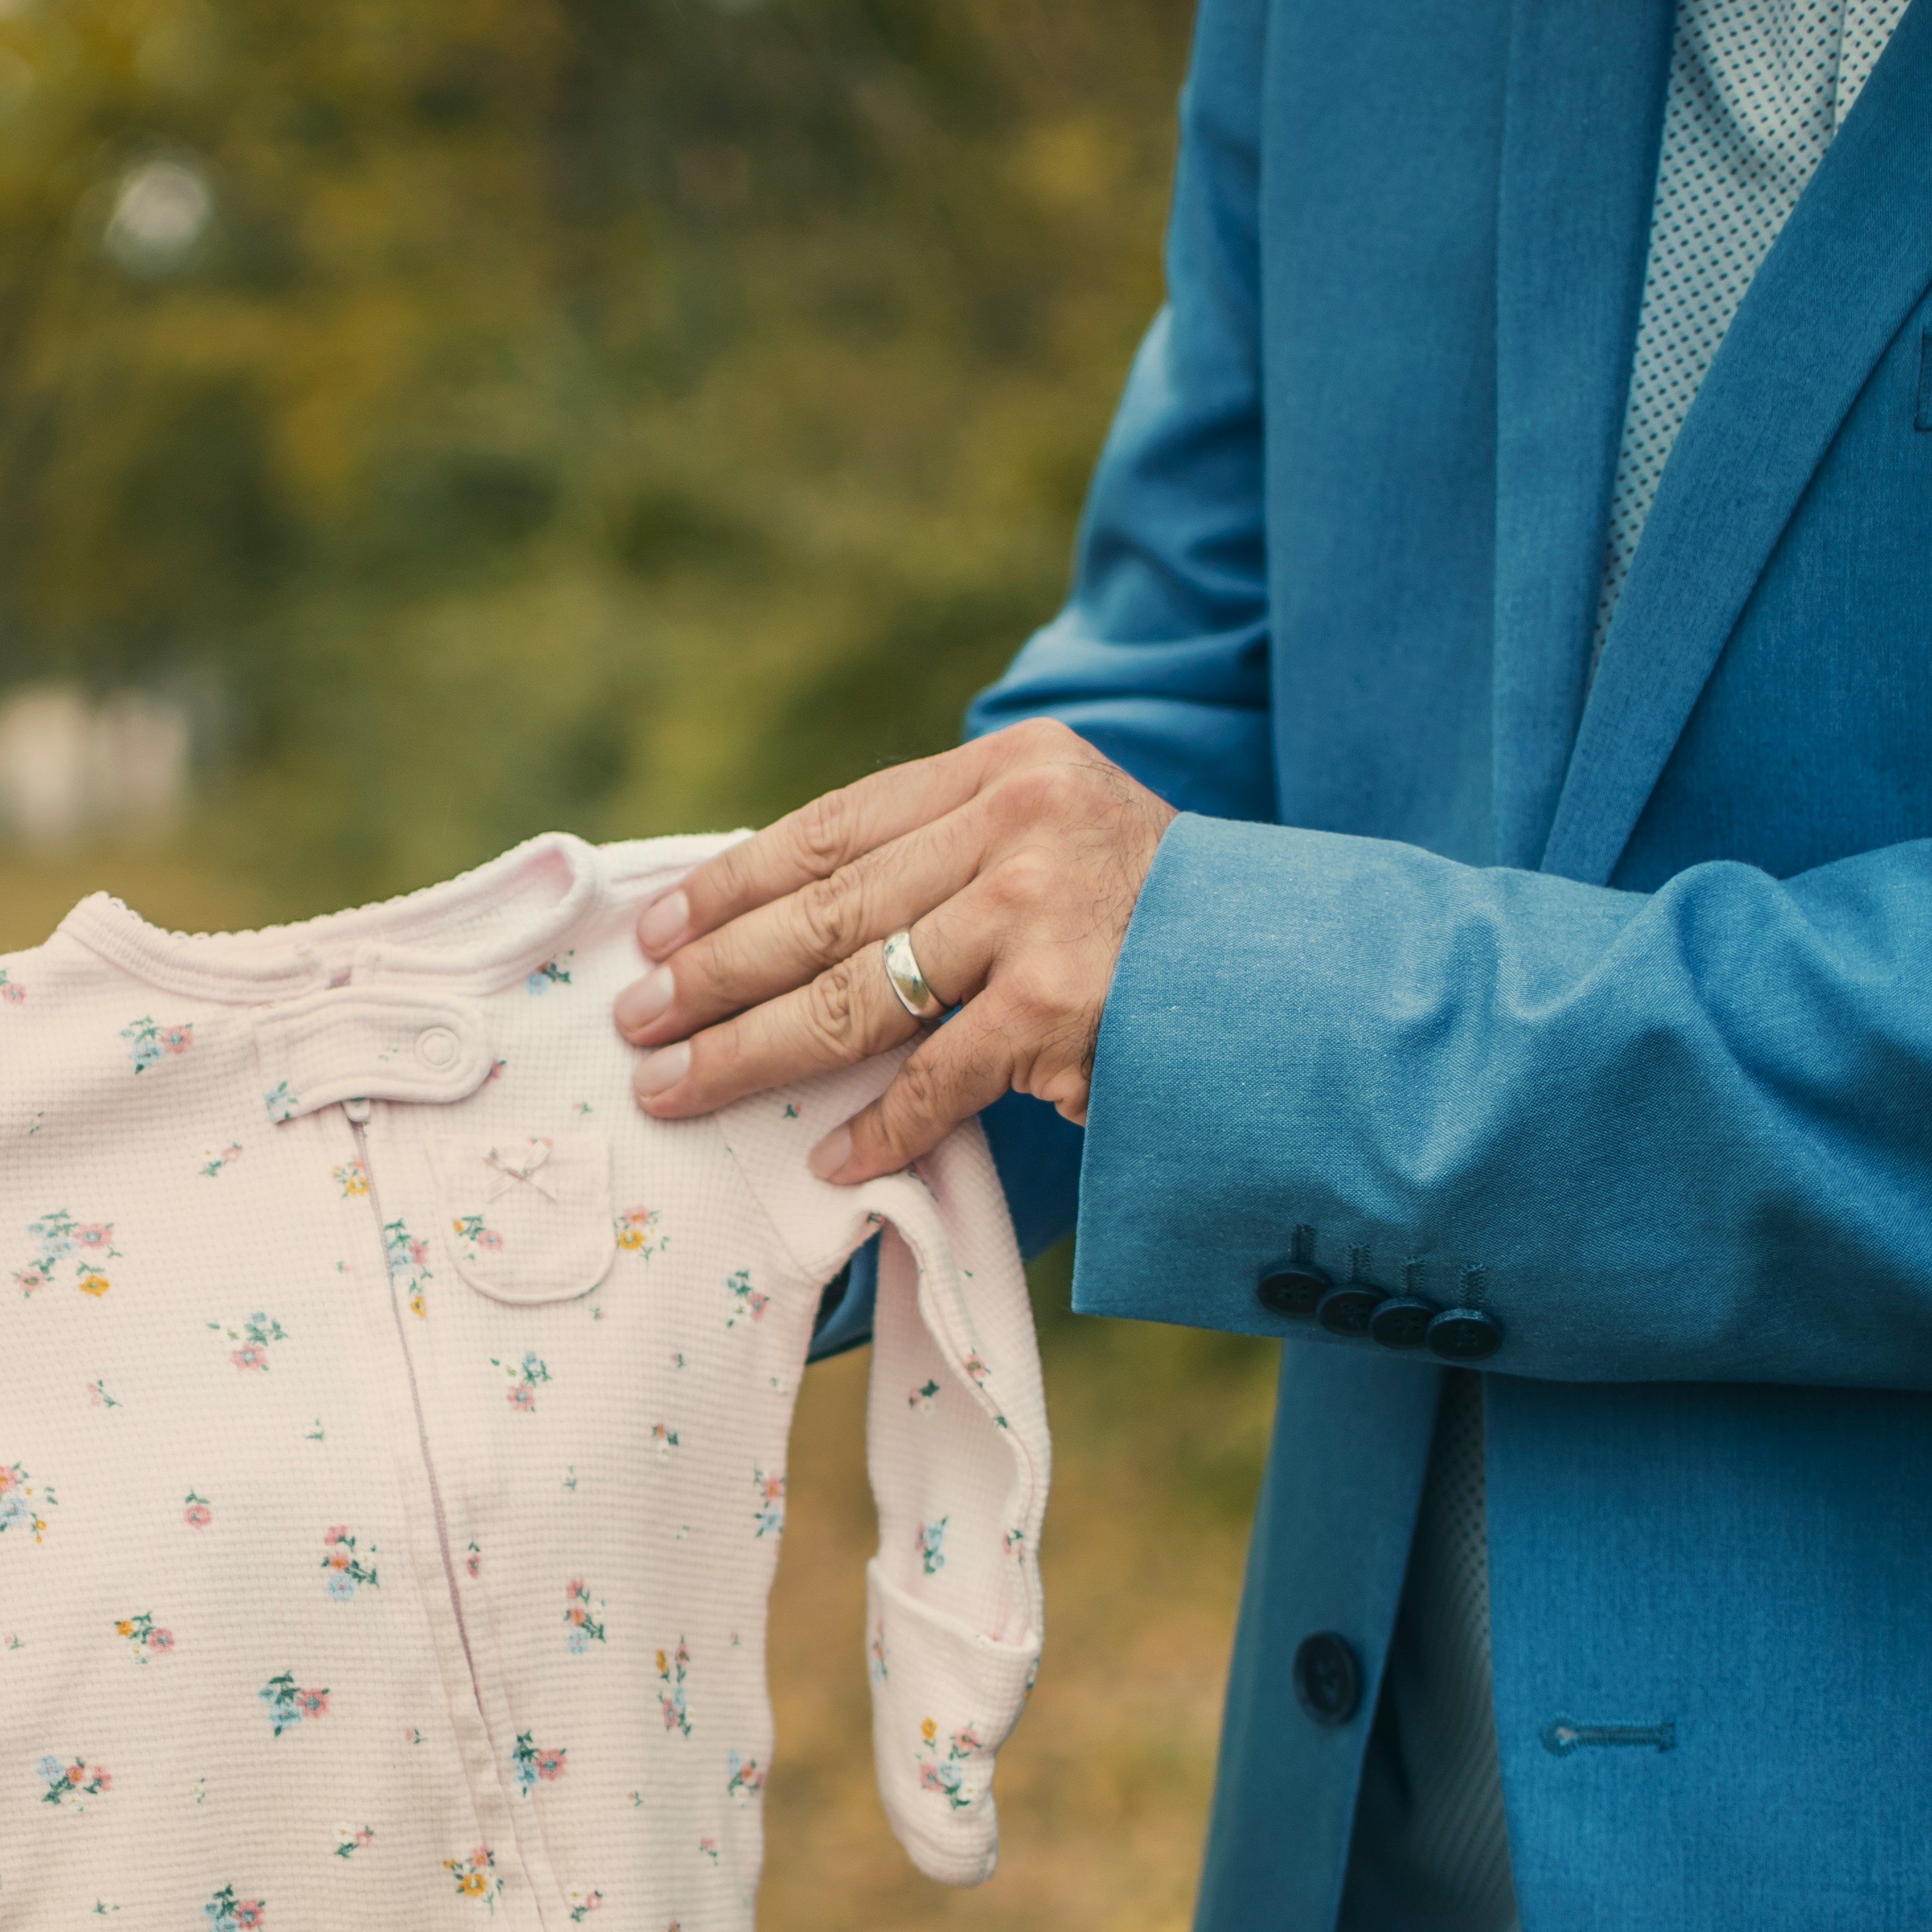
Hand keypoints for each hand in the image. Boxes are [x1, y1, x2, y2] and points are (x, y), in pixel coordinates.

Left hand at [610, 720, 1174, 1178]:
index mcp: (1003, 769)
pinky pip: (935, 1078)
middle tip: (637, 1021)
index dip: (732, 883)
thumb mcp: (1053, 840)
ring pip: (853, 996)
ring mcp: (1040, 914)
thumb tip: (778, 924)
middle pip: (823, 913)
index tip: (657, 931)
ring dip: (751, 1053)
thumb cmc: (1150, 921)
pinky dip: (878, 1129)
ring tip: (677, 1088)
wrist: (1294, 978)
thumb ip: (941, 860)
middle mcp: (1019, 823)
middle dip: (714, 976)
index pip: (832, 827)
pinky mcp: (1062, 1007)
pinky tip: (826, 1162)